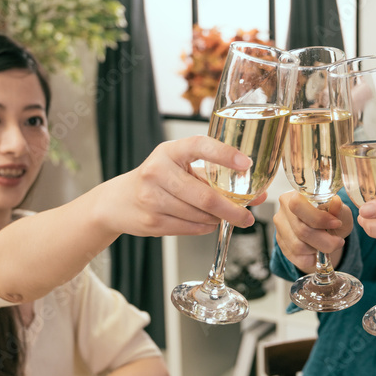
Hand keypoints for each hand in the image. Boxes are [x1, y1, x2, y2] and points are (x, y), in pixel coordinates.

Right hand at [96, 135, 257, 237]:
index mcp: (169, 151)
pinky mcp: (152, 221)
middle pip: (205, 196)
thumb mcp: (180, 166)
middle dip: (231, 209)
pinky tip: (206, 222)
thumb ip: (215, 176)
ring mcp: (152, 198)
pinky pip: (191, 228)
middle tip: (247, 216)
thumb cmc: (157, 179)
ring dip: (217, 219)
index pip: (199, 146)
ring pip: (200, 216)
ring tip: (221, 216)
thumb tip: (257, 195)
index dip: (224, 154)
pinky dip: (205, 227)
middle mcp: (158, 171)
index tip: (246, 163)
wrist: (118, 202)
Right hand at [273, 192, 352, 271]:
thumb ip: (339, 209)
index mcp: (294, 195)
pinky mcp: (281, 244)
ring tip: (327, 244)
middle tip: (338, 242)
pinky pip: (296, 257)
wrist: (326, 230)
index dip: (318, 218)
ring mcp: (280, 228)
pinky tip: (317, 252)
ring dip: (318, 249)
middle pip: (301, 230)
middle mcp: (283, 210)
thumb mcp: (341, 211)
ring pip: (298, 247)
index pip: (298, 205)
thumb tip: (336, 202)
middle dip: (324, 240)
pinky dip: (311, 258)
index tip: (337, 224)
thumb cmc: (333, 217)